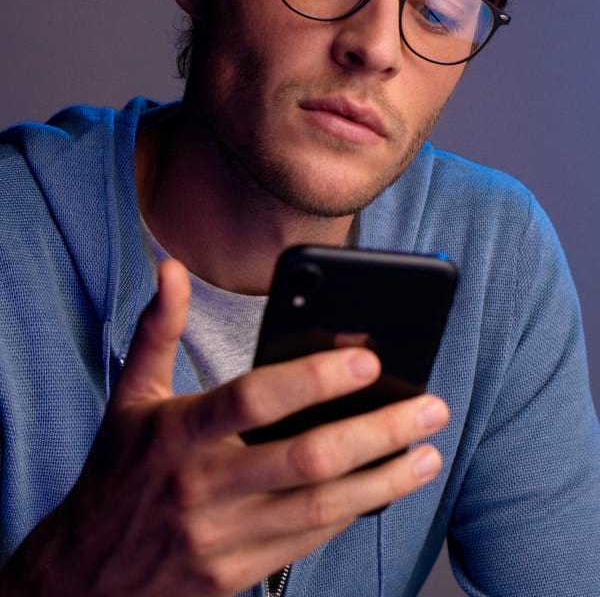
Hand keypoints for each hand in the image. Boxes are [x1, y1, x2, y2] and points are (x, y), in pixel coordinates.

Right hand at [0, 259, 448, 596]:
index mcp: (178, 434)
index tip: (367, 358)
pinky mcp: (237, 574)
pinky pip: (309, 540)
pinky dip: (353, 511)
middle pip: (306, 458)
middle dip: (379, 430)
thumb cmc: (116, 473)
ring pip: (321, 506)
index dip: (313, 377)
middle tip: (430, 406)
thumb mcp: (130, 397)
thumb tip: (171, 269)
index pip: (254, 399)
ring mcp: (223, 537)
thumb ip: (157, 330)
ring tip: (429, 452)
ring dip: (385, 478)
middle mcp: (203, 487)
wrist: (84, 575)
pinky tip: (385, 487)